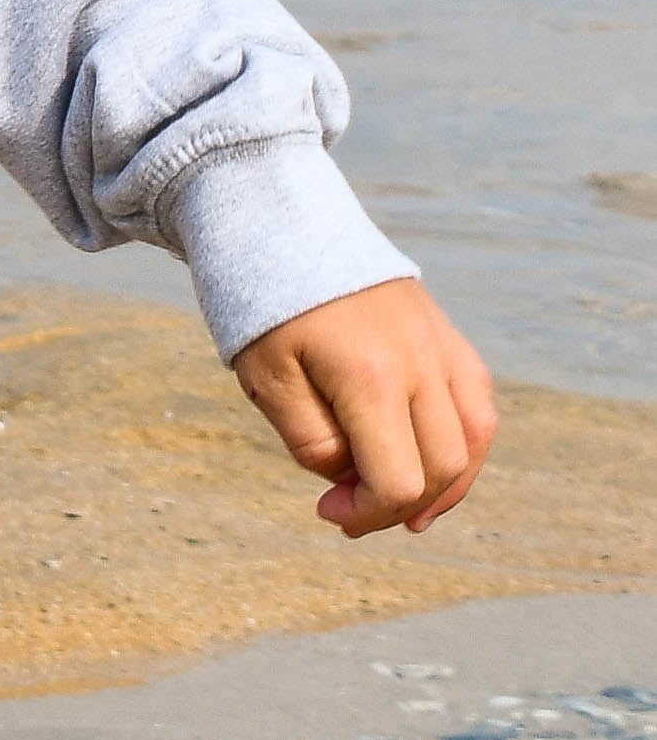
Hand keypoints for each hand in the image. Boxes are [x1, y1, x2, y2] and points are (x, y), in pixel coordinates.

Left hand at [234, 277, 495, 536]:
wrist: (282, 225)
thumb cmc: (262, 305)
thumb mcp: (264, 378)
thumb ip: (311, 440)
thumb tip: (354, 478)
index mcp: (370, 377)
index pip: (398, 480)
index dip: (368, 513)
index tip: (328, 514)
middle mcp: (421, 363)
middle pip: (444, 466)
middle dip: (401, 505)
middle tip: (353, 511)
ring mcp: (442, 345)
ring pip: (475, 437)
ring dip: (448, 482)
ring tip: (406, 507)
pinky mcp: (447, 333)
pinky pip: (476, 402)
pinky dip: (463, 442)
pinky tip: (431, 460)